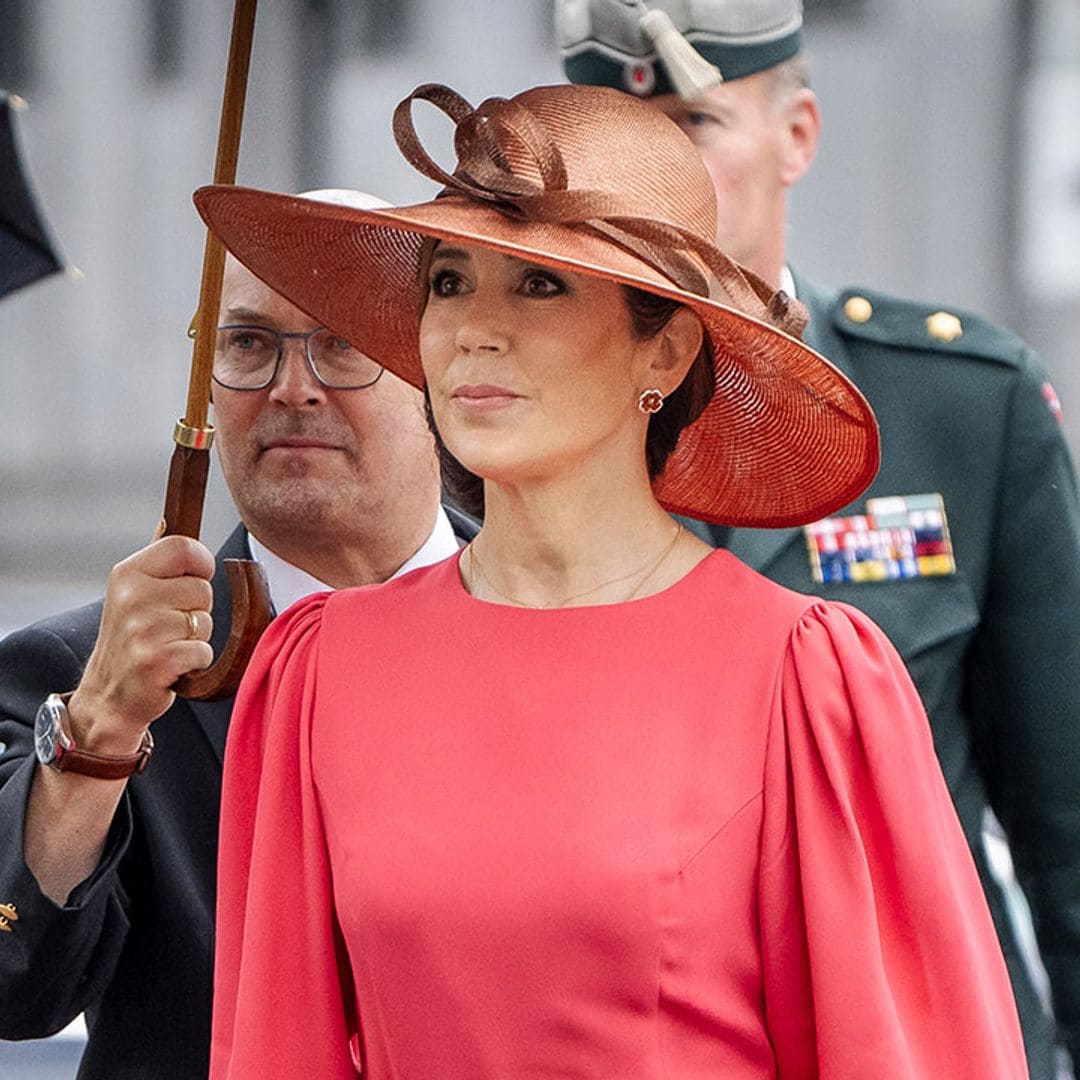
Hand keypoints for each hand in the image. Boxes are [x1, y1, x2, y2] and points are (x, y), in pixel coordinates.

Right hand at [67, 536, 215, 754]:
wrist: (108, 695)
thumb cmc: (131, 640)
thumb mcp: (132, 592)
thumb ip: (156, 560)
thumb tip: (168, 519)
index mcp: (127, 573)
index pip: (184, 547)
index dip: (200, 564)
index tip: (192, 579)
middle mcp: (131, 597)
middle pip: (203, 589)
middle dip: (196, 611)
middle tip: (169, 627)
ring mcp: (142, 629)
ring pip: (206, 622)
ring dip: (196, 638)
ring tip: (167, 645)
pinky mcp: (156, 660)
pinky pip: (203, 651)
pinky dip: (195, 662)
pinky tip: (171, 666)